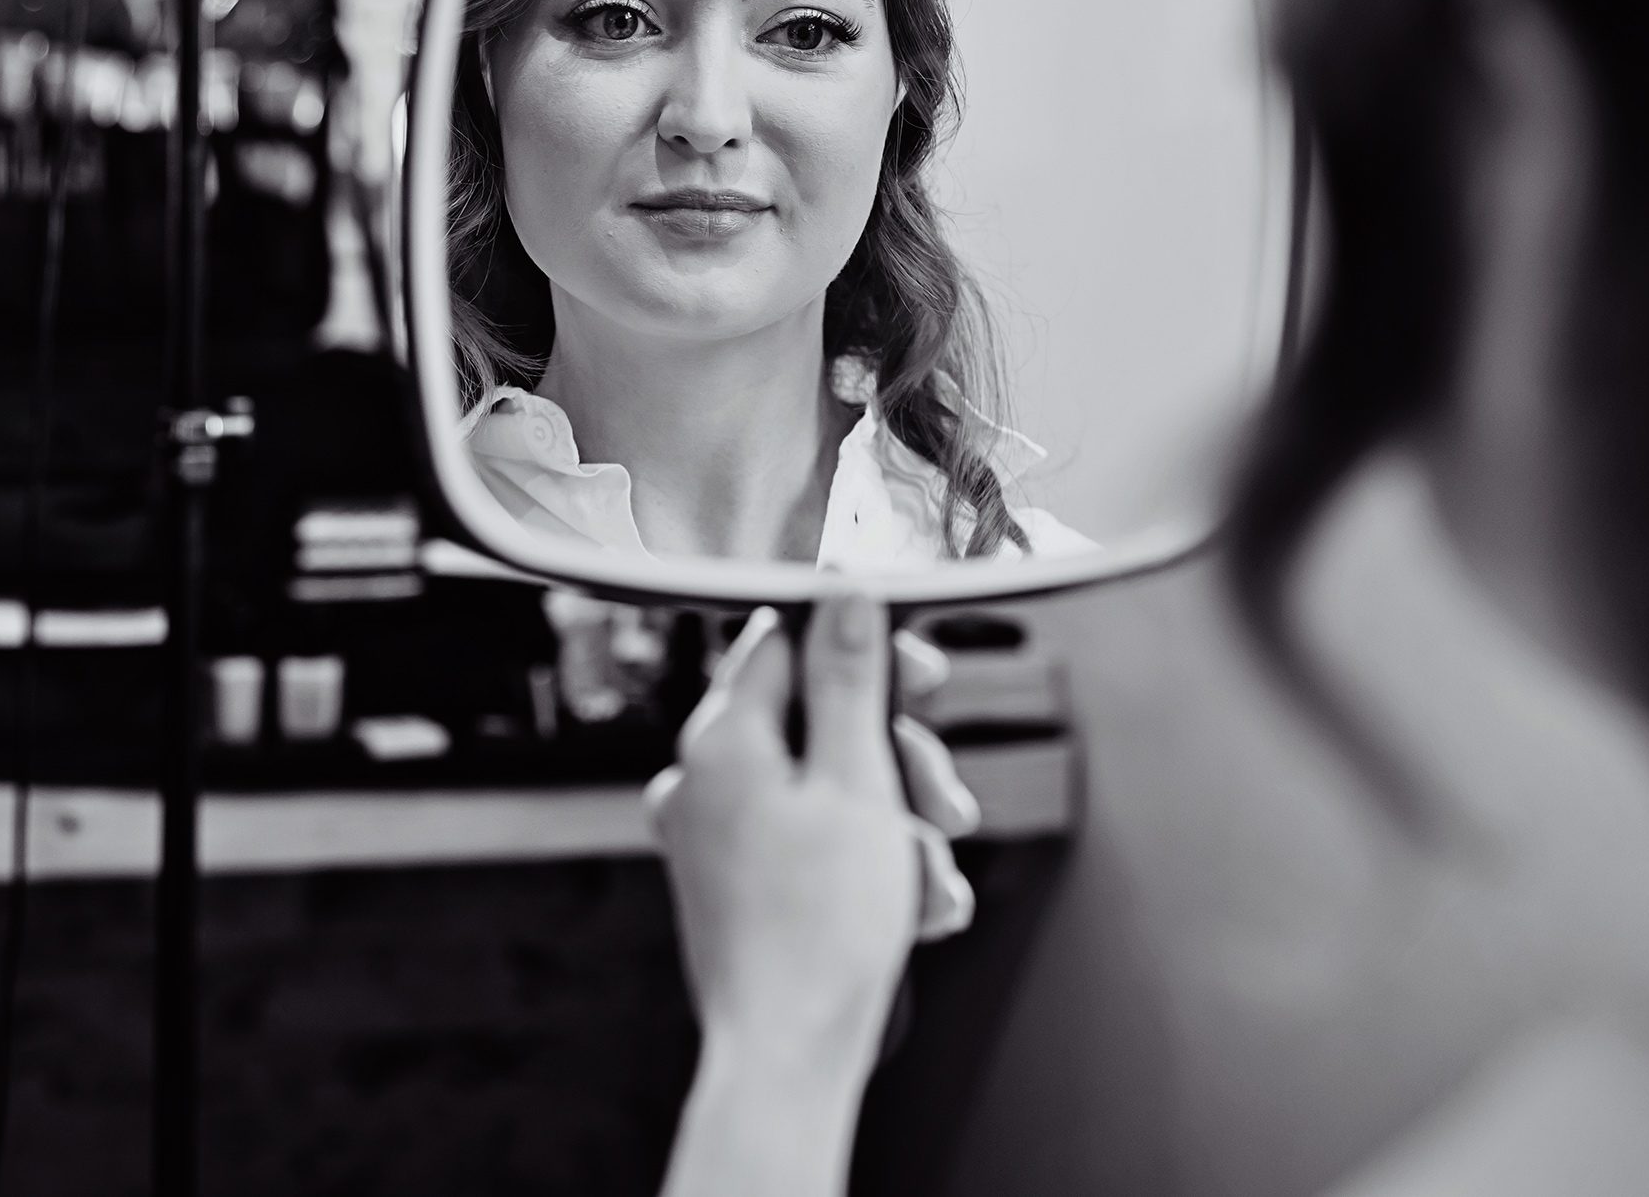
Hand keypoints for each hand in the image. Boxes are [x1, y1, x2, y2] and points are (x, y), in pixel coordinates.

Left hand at [646, 598, 976, 1077]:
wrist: (789, 1059)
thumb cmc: (819, 931)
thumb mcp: (858, 781)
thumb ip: (851, 678)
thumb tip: (845, 590)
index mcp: (721, 739)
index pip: (787, 639)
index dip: (864, 647)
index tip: (921, 676)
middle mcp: (705, 779)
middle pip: (816, 717)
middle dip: (897, 755)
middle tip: (943, 801)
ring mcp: (718, 835)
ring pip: (829, 785)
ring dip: (897, 821)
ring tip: (930, 876)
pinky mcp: (740, 884)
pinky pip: (815, 841)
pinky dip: (870, 862)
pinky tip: (912, 905)